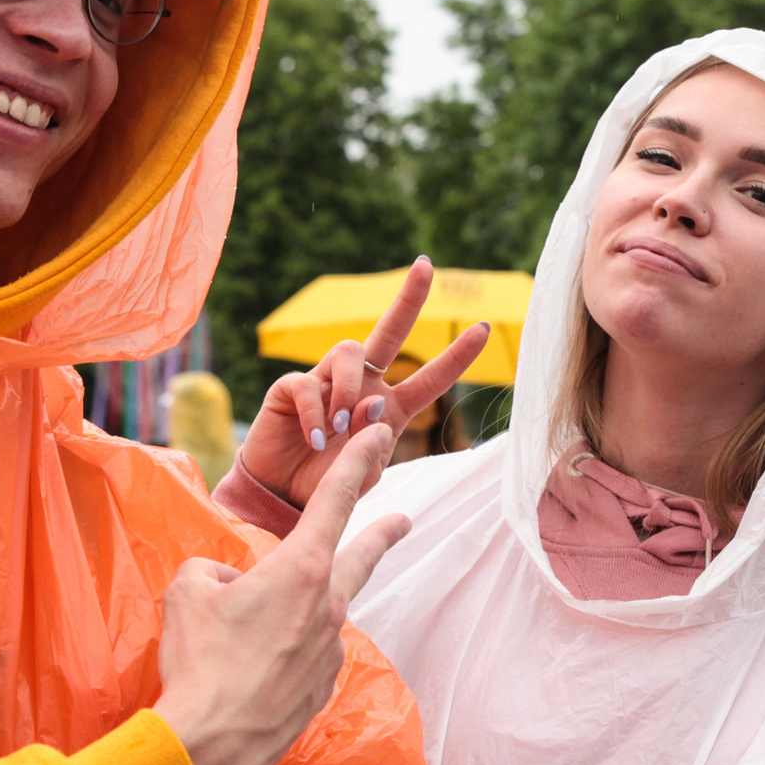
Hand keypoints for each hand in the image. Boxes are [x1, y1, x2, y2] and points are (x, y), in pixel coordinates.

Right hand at [154, 419, 411, 764]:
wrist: (212, 743)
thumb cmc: (199, 659)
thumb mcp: (188, 592)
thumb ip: (213, 571)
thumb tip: (230, 584)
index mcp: (301, 569)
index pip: (335, 500)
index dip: (357, 461)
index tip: (379, 436)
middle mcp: (327, 607)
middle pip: (360, 557)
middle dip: (382, 534)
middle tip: (404, 519)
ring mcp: (329, 652)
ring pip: (319, 614)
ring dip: (298, 611)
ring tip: (246, 633)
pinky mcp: (321, 690)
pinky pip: (304, 656)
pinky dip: (284, 653)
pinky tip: (252, 670)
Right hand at [241, 256, 490, 505]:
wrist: (281, 498)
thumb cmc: (326, 485)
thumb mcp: (361, 476)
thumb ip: (373, 446)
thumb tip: (373, 403)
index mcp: (389, 408)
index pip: (430, 379)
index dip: (456, 356)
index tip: (484, 328)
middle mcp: (362, 386)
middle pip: (389, 333)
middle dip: (409, 299)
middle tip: (426, 265)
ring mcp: (327, 382)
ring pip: (349, 351)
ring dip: (351, 390)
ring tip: (340, 428)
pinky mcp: (293, 387)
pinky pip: (310, 383)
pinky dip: (317, 413)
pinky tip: (315, 438)